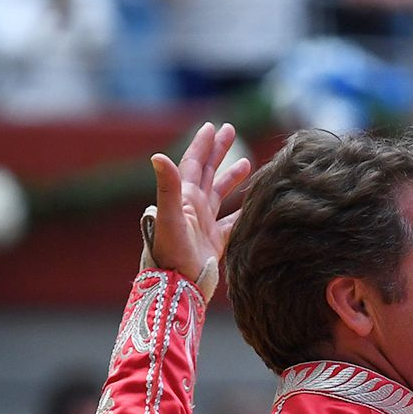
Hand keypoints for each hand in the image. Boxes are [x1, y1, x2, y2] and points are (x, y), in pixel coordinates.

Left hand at [146, 121, 252, 296]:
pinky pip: (232, 222)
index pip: (194, 164)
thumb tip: (158, 156)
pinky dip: (243, 212)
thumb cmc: (169, 253)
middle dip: (218, 151)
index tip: (212, 126)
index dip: (203, 145)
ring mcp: (204, 225)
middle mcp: (193, 208)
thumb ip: (167, 187)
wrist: (176, 287)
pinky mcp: (215, 242)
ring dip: (231, 178)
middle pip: (208, 173)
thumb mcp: (168, 217)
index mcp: (184, 198)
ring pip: (221, 195)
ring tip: (247, 164)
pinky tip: (255, 206)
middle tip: (230, 131)